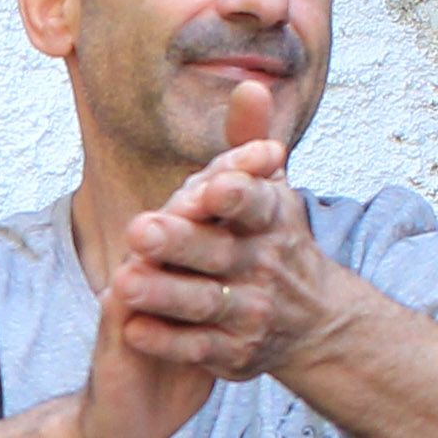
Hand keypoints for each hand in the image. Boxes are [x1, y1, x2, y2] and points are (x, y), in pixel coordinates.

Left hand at [101, 76, 358, 385]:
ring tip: (124, 282)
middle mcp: (264, 267)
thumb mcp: (270, 190)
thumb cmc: (273, 240)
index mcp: (271, 221)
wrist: (313, 321)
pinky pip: (197, 349)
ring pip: (204, 303)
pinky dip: (166, 342)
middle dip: (180, 244)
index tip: (211, 187)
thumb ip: (250, 142)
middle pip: (219, 254)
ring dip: (164, 294)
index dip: (234, 196)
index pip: (254, 204)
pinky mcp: (235, 353)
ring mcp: (251, 313)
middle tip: (137, 230)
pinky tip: (131, 328)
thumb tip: (248, 84)